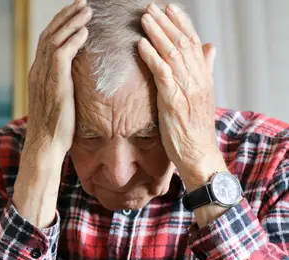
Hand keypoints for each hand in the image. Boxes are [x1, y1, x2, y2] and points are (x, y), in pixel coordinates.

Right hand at [25, 0, 91, 157]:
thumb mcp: (59, 102)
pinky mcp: (54, 84)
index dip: (60, 25)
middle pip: (49, 34)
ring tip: (86, 10)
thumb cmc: (55, 130)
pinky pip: (61, 54)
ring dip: (71, 23)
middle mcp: (37, 72)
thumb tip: (77, 80)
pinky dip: (73, 40)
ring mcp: (43, 77)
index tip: (74, 13)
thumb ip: (64, 85)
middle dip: (65, 16)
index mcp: (38, 74)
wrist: (46, 145)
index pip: (46, 41)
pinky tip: (85, 32)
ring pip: (54, 40)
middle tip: (81, 2)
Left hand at [138, 3, 224, 186]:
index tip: (169, 8)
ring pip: (173, 54)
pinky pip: (163, 73)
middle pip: (182, 42)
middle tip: (151, 7)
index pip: (193, 42)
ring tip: (144, 18)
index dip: (181, 23)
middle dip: (166, 23)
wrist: (198, 155)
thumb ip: (204, 71)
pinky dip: (152, 56)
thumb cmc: (194, 129)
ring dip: (157, 34)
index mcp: (203, 77)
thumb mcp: (201, 96)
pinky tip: (141, 45)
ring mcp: (187, 89)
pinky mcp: (174, 101)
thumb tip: (209, 48)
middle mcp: (198, 79)